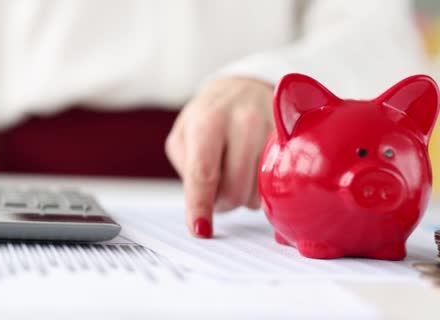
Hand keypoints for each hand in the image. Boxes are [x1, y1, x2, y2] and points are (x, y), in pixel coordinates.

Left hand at [165, 76, 273, 237]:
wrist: (244, 87)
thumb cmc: (209, 117)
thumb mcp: (184, 134)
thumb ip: (187, 167)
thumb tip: (203, 201)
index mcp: (208, 121)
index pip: (203, 173)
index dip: (200, 205)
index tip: (200, 230)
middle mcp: (244, 121)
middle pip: (234, 189)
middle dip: (221, 200)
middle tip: (217, 187)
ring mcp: (273, 130)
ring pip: (258, 191)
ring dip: (243, 195)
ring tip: (237, 172)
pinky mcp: (295, 140)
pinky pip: (278, 184)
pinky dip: (262, 188)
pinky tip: (255, 170)